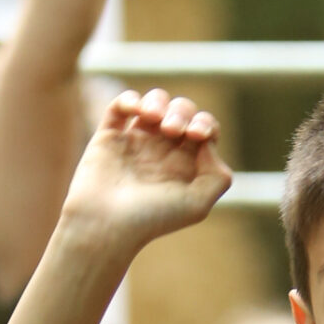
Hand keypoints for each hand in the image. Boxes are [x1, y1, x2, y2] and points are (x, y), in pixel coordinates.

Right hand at [62, 91, 231, 253]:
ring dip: (158, 101)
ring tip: (153, 117)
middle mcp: (163, 151)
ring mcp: (136, 142)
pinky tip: (136, 110)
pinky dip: (130, 99)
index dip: (204, 123)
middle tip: (171, 130)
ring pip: (154, 102)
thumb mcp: (198, 204)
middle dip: (182, 111)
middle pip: (182, 111)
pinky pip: (120, 106)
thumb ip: (217, 175)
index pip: (204, 129)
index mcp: (186, 165)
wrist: (106, 223)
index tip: (195, 135)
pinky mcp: (109, 136)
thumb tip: (208, 143)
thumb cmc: (152, 219)